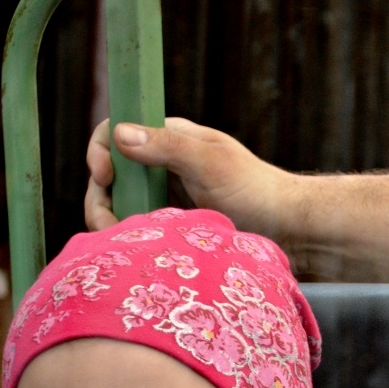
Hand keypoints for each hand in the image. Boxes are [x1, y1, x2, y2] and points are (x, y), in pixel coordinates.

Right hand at [85, 116, 285, 233]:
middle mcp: (162, 165)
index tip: (106, 178)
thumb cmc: (256, 190)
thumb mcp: (211, 164)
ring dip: (112, 224)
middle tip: (105, 226)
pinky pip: (139, 230)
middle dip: (100, 199)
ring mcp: (166, 196)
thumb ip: (168, 147)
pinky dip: (132, 240)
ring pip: (121, 206)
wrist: (289, 229)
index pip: (115, 133)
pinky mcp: (172, 226)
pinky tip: (138, 253)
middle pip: (110, 176)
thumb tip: (120, 134)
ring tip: (120, 244)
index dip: (100, 152)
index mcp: (169, 139)